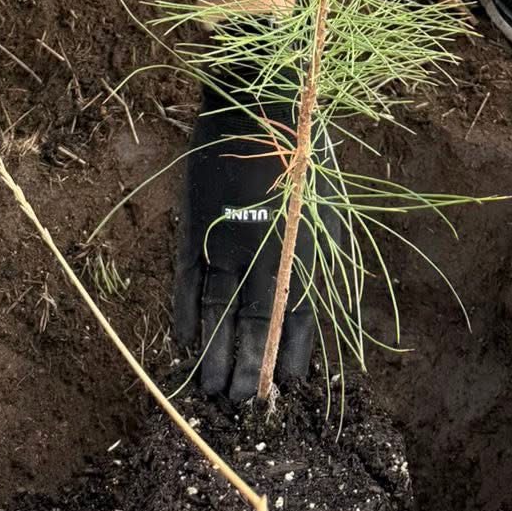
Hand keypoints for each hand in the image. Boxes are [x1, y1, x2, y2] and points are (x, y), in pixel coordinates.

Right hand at [173, 75, 323, 402]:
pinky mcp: (194, 229)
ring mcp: (226, 244)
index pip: (298, 321)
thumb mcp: (328, 209)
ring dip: (213, 356)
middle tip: (239, 407)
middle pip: (254, 328)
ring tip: (210, 393)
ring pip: (218, 314)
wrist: (257, 103)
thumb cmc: (303, 155)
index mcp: (304, 250)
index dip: (289, 358)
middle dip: (247, 371)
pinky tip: (183, 346)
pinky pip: (187, 285)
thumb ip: (324, 261)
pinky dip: (185, 318)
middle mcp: (266, 255)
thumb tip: (328, 313)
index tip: (282, 389)